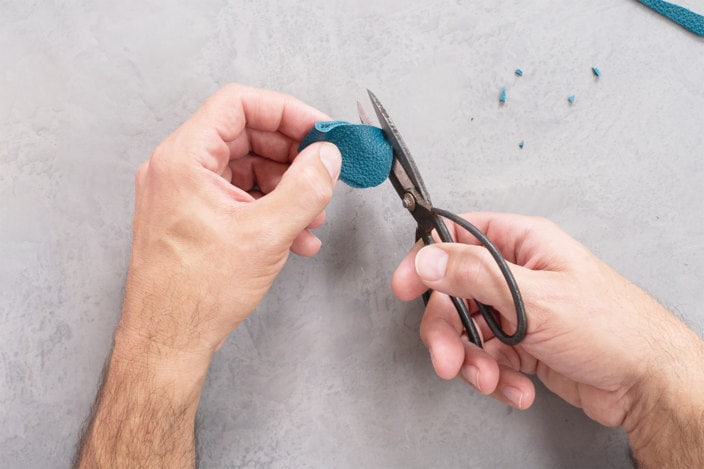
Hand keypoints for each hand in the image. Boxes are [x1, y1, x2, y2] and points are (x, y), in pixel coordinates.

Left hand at [119, 83, 340, 365]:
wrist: (168, 340)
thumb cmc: (197, 292)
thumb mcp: (266, 234)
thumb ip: (306, 188)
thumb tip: (327, 158)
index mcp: (184, 158)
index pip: (239, 104)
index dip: (286, 111)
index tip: (319, 130)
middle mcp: (179, 169)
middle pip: (246, 136)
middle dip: (292, 155)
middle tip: (324, 170)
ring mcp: (185, 194)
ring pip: (246, 169)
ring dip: (286, 187)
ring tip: (315, 214)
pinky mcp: (194, 217)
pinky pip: (240, 197)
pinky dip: (271, 209)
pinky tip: (299, 235)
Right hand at [392, 213, 703, 463]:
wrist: (647, 383)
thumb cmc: (610, 327)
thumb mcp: (535, 298)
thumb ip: (475, 275)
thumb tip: (428, 258)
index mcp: (521, 244)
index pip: (456, 239)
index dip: (426, 260)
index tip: (404, 286)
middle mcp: (515, 275)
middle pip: (454, 294)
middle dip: (447, 332)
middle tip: (447, 358)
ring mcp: (517, 312)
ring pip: (467, 331)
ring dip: (471, 361)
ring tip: (490, 380)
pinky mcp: (522, 346)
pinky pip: (487, 358)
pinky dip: (495, 377)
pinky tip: (517, 389)